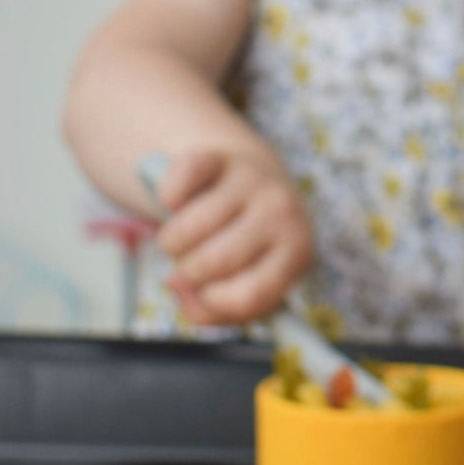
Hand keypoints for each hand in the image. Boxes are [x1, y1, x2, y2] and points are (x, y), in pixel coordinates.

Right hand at [150, 147, 313, 324]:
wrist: (254, 177)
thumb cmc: (249, 244)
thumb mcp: (249, 280)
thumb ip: (216, 307)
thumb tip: (184, 295)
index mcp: (298, 251)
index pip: (248, 295)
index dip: (212, 304)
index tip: (203, 294)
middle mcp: (283, 212)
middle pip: (212, 262)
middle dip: (187, 273)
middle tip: (192, 262)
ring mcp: (253, 181)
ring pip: (186, 230)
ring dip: (170, 242)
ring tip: (184, 238)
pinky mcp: (220, 158)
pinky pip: (173, 189)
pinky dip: (165, 199)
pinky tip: (180, 202)